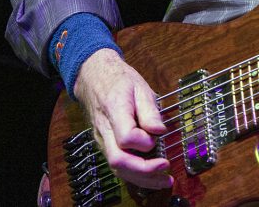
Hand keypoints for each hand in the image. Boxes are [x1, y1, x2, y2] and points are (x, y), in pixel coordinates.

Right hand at [73, 48, 171, 189]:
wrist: (93, 78)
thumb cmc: (119, 81)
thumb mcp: (140, 86)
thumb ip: (149, 110)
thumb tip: (159, 131)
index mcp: (114, 110)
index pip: (125, 136)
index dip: (143, 142)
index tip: (157, 136)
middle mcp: (104, 130)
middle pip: (118, 160)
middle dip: (143, 170)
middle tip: (166, 169)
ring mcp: (102, 140)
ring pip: (116, 168)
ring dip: (141, 178)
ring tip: (164, 181)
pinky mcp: (104, 145)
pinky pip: (117, 165)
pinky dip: (134, 175)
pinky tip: (151, 177)